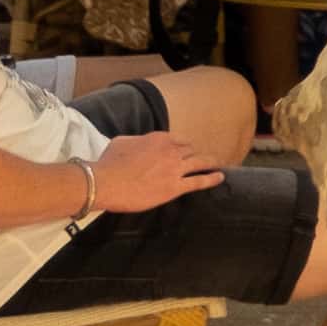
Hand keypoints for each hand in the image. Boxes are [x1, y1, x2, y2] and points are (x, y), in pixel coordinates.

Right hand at [88, 127, 214, 211]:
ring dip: (211, 162)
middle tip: (200, 159)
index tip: (183, 150)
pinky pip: (199, 181)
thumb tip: (139, 145)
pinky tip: (220, 177)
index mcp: (159, 138)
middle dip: (194, 154)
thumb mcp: (122, 142)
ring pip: (200, 162)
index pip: (177, 140)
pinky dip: (212, 178)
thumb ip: (137, 141)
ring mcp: (175, 169)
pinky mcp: (174, 187)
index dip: (181, 146)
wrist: (106, 182)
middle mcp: (171, 151)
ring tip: (218, 163)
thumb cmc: (109, 163)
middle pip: (190, 150)